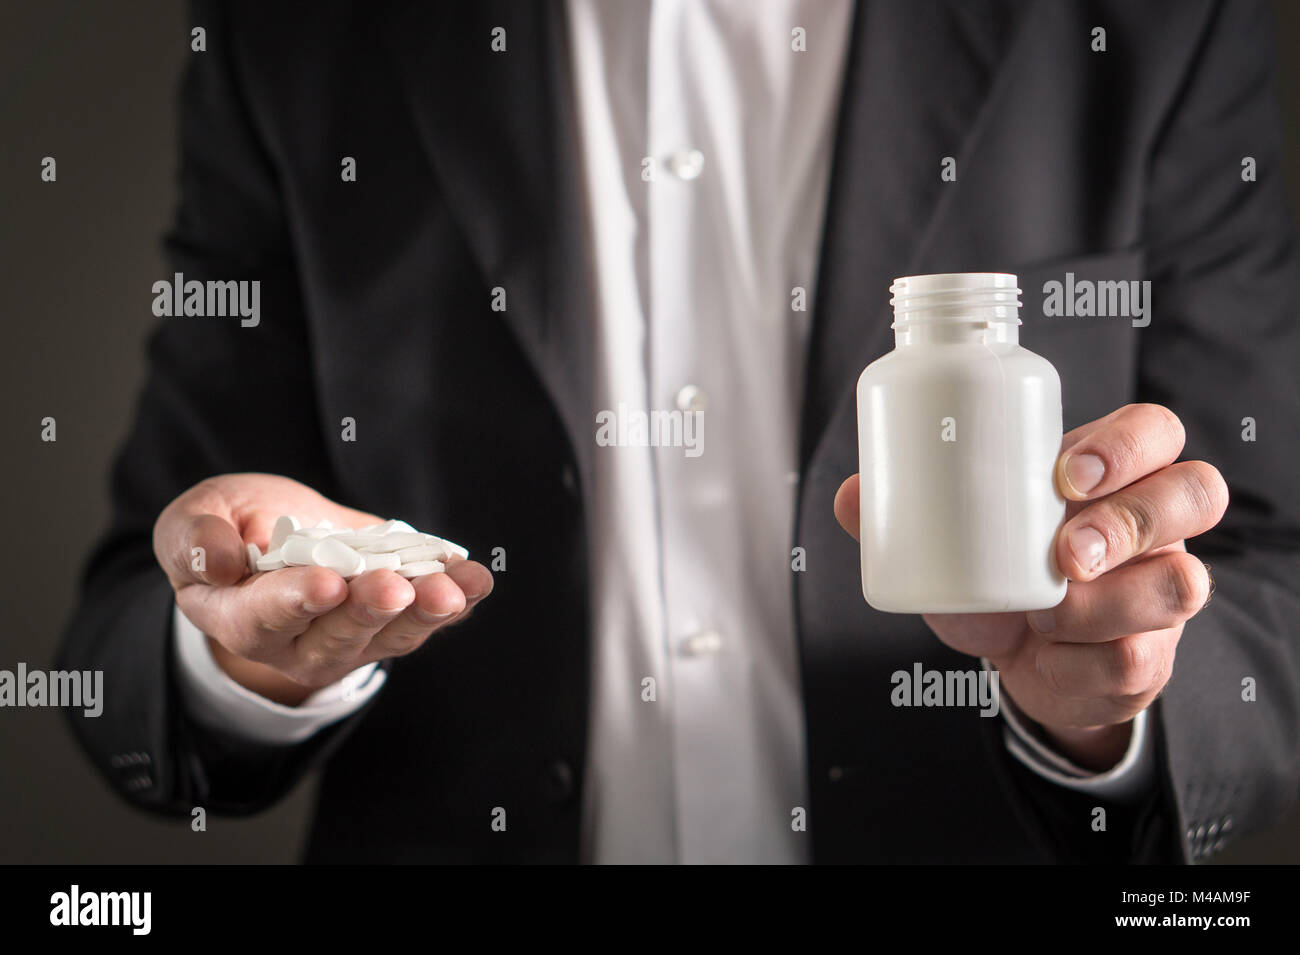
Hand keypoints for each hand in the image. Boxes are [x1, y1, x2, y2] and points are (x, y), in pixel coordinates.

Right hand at [153, 473, 492, 704]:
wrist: (273, 535)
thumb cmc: (227, 526)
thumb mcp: (195, 518)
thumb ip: (194, 539)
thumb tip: (217, 564)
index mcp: (238, 618)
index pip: (264, 618)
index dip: (295, 602)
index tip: (326, 583)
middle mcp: (297, 643)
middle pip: (337, 636)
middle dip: (369, 609)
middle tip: (395, 585)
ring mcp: (351, 639)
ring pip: (391, 635)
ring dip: (426, 611)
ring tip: (454, 588)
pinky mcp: (392, 623)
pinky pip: (427, 620)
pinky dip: (458, 601)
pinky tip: (477, 579)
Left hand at [834, 403, 1227, 769]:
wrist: (1021, 666)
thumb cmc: (998, 581)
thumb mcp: (956, 542)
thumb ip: (906, 513)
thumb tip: (850, 494)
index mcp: (1110, 475)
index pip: (1154, 431)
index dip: (1126, 443)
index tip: (1064, 472)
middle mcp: (1154, 524)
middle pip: (1195, 491)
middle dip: (1130, 520)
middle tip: (1065, 550)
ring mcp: (1162, 587)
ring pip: (1181, 581)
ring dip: (1104, 601)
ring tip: (1044, 611)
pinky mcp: (1151, 654)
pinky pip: (1138, 656)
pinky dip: (1081, 659)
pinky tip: (1048, 652)